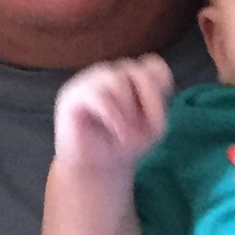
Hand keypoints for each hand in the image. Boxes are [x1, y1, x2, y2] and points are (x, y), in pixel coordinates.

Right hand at [52, 56, 173, 174]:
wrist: (93, 170)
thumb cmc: (122, 146)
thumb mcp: (152, 130)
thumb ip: (157, 108)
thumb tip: (143, 99)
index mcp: (130, 79)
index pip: (153, 64)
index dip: (161, 86)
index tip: (157, 113)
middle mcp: (110, 75)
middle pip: (138, 71)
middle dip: (148, 101)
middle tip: (145, 129)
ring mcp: (90, 81)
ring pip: (117, 80)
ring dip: (128, 111)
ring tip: (125, 134)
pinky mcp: (72, 95)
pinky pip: (99, 96)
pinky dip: (113, 116)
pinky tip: (115, 131)